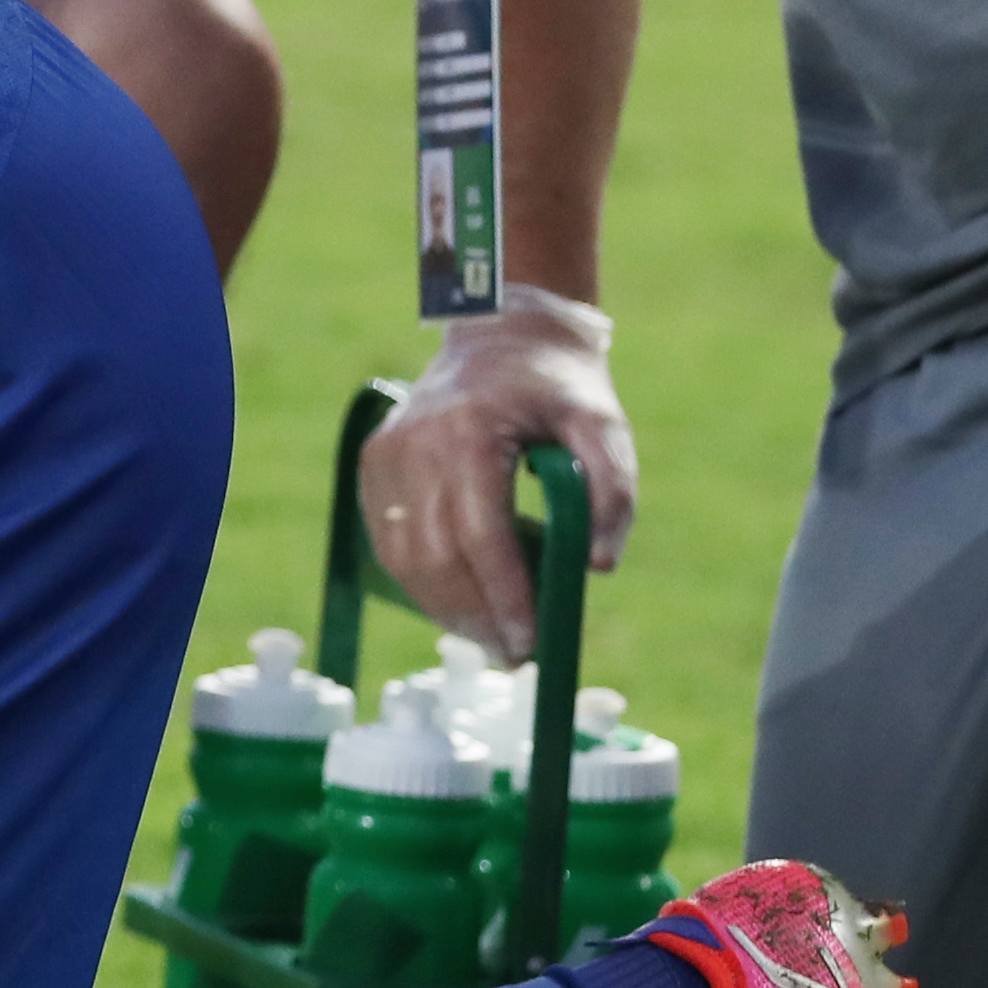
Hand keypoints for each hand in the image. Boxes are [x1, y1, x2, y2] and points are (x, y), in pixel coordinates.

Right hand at [357, 289, 634, 661]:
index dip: (505, 597)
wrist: (502, 334)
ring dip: (447, 608)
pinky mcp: (375, 463)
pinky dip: (422, 580)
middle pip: (436, 556)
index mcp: (470, 430)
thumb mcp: (604, 426)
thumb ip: (613, 491)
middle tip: (517, 653)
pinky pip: (389, 541)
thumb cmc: (559, 387)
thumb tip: (595, 565)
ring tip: (491, 634)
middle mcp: (416, 441)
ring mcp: (387, 452)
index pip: (481, 534)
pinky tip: (460, 599)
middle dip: (477, 616)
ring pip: (405, 557)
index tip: (530, 643)